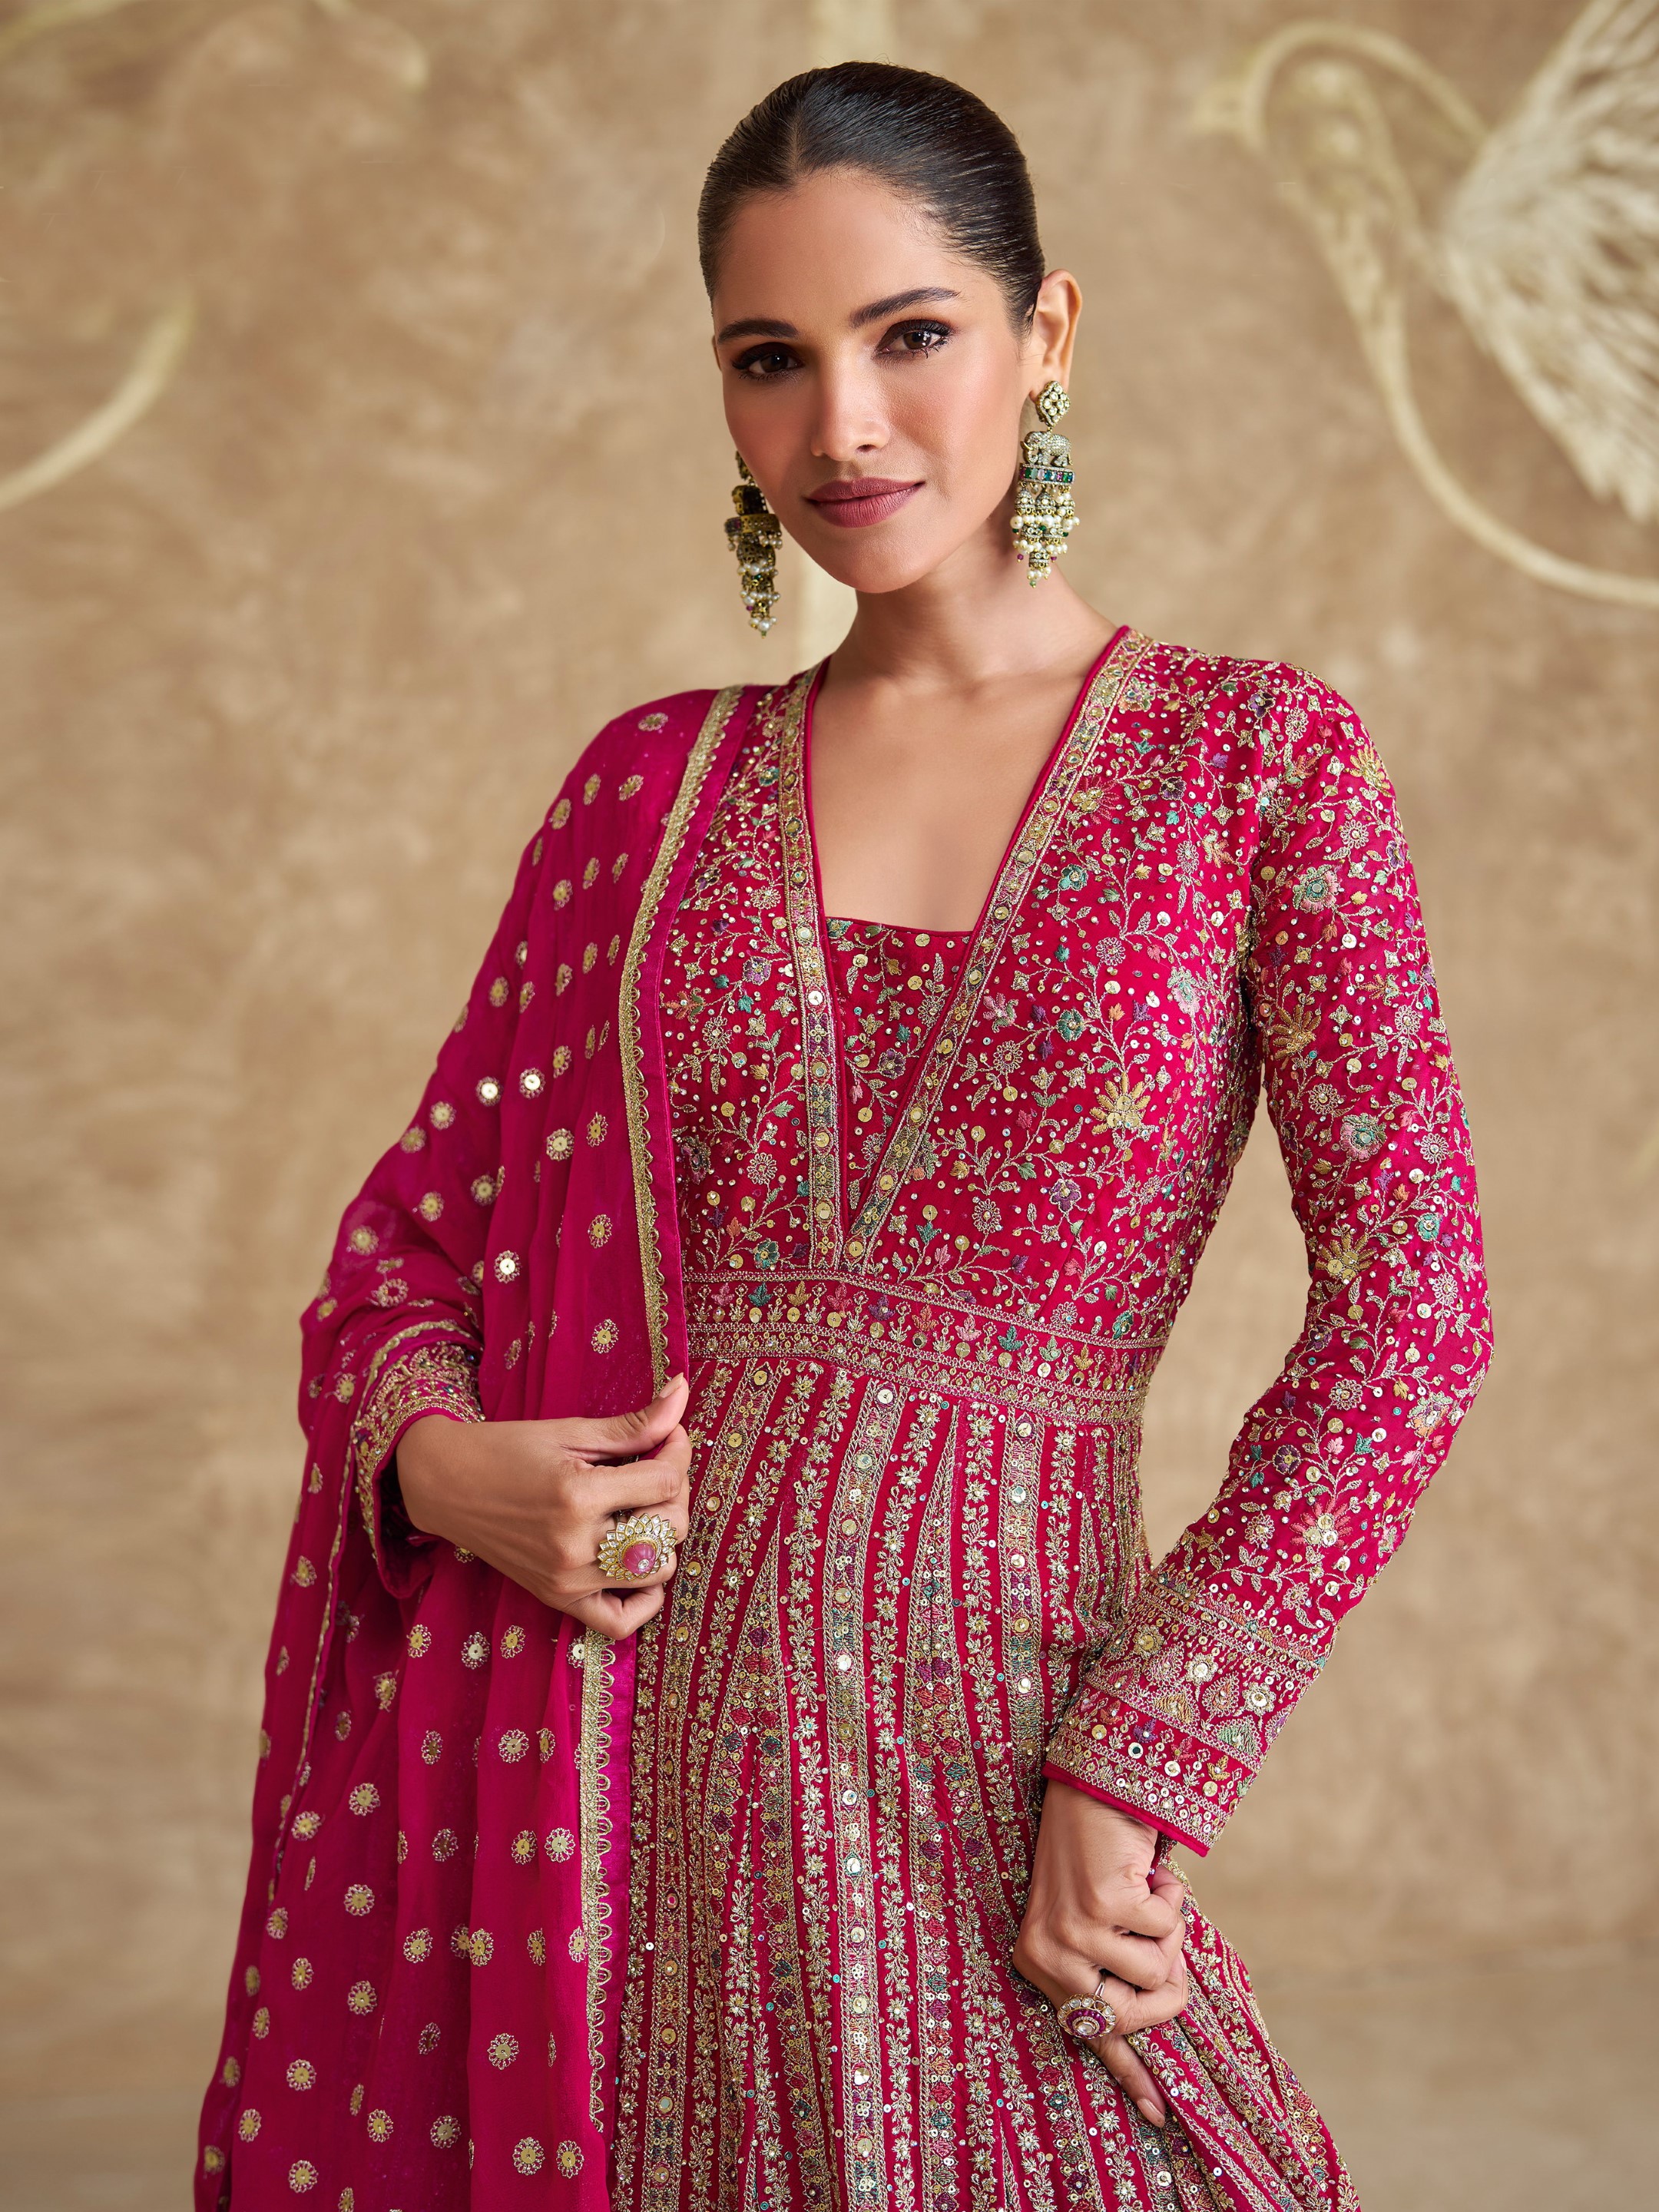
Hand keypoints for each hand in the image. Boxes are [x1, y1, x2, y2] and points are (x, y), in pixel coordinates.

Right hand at [395, 1375, 691, 1637]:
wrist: (446, 1484)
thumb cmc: (507, 1449)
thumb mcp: (571, 1430)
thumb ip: (634, 1423)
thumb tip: (683, 1389)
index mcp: (579, 1495)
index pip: (665, 1482)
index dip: (678, 1454)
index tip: (668, 1438)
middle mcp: (575, 1545)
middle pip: (669, 1528)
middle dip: (675, 1492)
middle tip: (656, 1468)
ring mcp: (567, 1579)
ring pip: (656, 1571)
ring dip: (663, 1538)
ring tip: (643, 1509)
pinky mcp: (557, 1598)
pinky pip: (619, 1622)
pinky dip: (644, 1599)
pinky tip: (640, 1563)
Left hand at [1012, 1779, 1188, 2126]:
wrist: (1091, 1787)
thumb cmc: (1099, 1858)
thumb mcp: (1099, 1923)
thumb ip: (1118, 1973)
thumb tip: (1160, 2019)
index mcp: (1041, 1964)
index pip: (1090, 2034)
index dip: (1130, 2074)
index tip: (1159, 2116)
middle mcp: (1048, 1954)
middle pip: (1134, 2016)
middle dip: (1168, 1986)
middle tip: (1171, 1944)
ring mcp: (1071, 1930)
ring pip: (1157, 1971)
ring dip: (1170, 1932)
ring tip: (1148, 1895)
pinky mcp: (1100, 1904)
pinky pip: (1165, 1931)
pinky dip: (1171, 1901)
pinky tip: (1150, 1874)